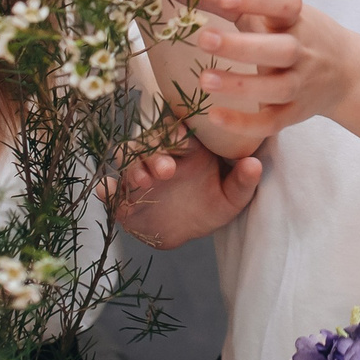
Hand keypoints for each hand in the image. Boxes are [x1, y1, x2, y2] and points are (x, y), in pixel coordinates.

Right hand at [109, 142, 263, 249]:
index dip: (175, 132)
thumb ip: (244, 182)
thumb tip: (254, 164)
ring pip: (128, 159)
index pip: (177, 129)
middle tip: (166, 170)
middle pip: (149, 141)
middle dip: (155, 153)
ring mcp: (140, 175)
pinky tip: (105, 190)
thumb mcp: (233, 198)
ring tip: (142, 181)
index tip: (181, 141)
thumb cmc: (211, 204)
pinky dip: (106, 189)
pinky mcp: (124, 198)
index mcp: (186, 148)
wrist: (187, 231)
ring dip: (132, 167)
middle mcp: (159, 155)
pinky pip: (109, 190)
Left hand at [186, 0, 356, 137]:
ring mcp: (302, 84)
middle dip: (243, 46)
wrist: (346, 73)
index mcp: (298, 18)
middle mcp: (304, 50)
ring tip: (204, 79)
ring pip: (277, 89)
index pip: (284, 3)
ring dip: (241, 85)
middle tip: (204, 39)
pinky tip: (214, 115)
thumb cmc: (296, 32)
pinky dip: (244, 123)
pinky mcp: (295, 113)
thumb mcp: (270, 11)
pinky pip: (272, 122)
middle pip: (280, 50)